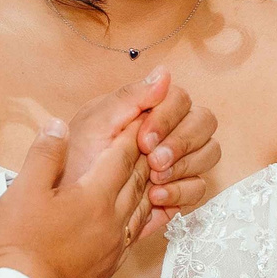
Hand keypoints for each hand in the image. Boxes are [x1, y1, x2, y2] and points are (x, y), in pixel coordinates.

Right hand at [0, 117, 147, 277]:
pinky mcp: (107, 268)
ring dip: (148, 186)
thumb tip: (59, 125)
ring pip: (140, 208)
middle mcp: (112, 220)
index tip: (138, 116)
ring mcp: (112, 247)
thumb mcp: (23, 190)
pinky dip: (142, 217)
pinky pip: (135, 234)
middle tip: (152, 137)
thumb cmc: (18, 245)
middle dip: (145, 156)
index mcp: (93, 196)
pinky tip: (137, 216)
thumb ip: (45, 155)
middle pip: (137, 181)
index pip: (120, 157)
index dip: (129, 134)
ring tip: (151, 172)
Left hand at [62, 68, 219, 237]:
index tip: (143, 140)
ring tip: (153, 182)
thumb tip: (164, 72)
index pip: (181, 99)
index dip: (169, 118)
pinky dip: (181, 192)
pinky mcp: (179, 190)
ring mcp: (178, 160)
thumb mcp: (95, 124)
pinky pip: (199, 188)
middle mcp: (169, 130)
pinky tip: (155, 198)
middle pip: (204, 123)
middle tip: (154, 162)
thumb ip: (129, 97)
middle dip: (182, 143)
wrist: (67, 205)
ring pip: (209, 153)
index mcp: (149, 108)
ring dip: (184, 167)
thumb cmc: (76, 160)